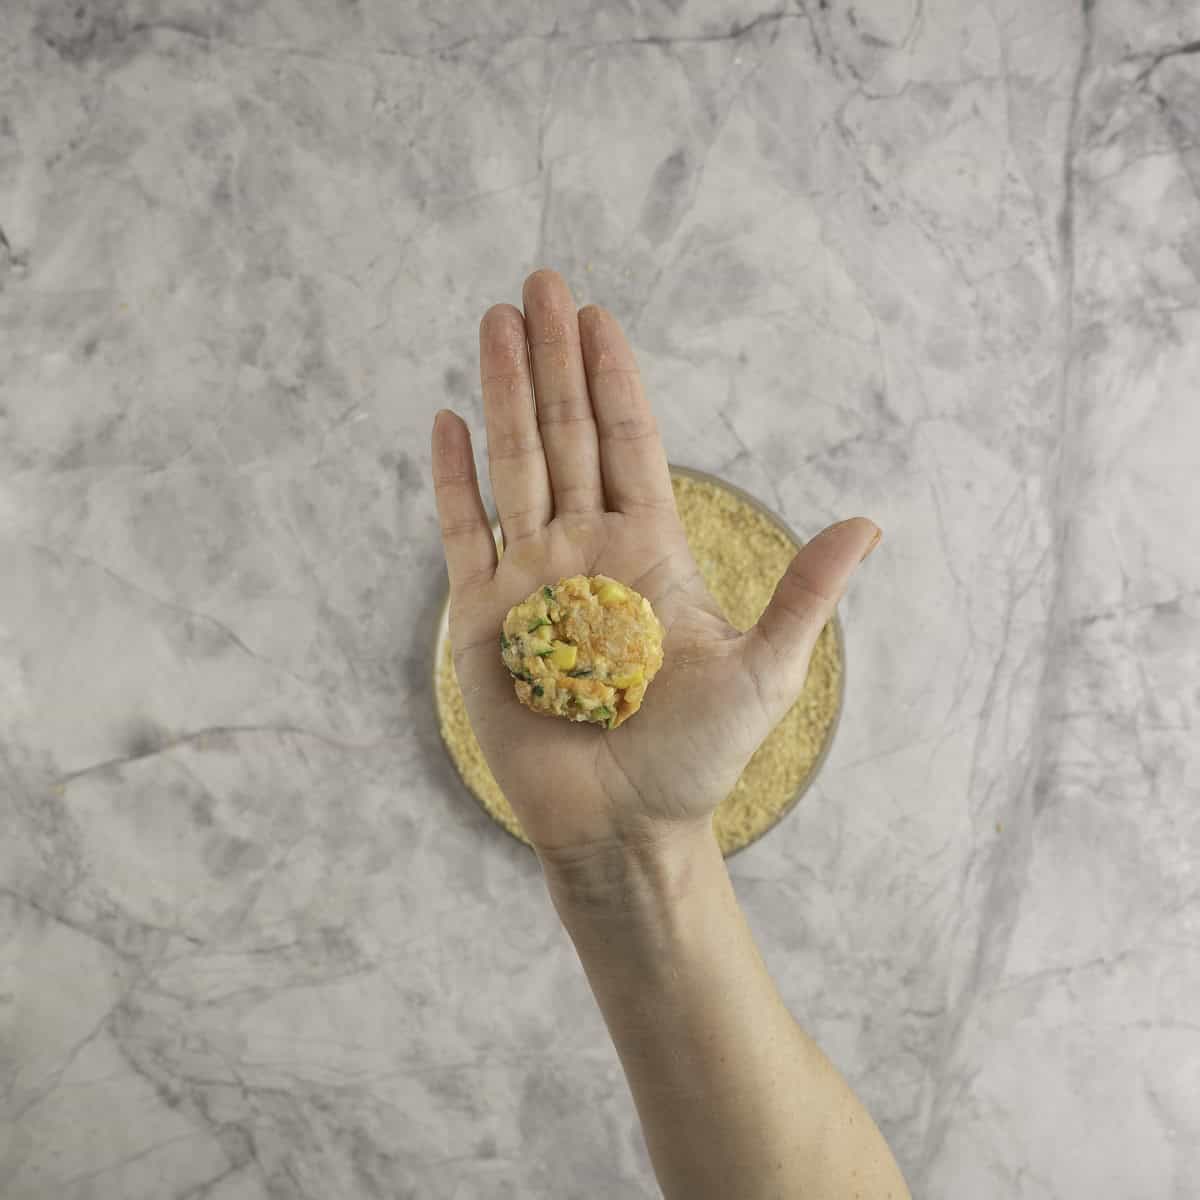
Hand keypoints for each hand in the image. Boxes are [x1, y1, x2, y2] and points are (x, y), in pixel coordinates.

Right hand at [431, 269, 879, 866]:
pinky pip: (463, 533)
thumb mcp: (763, 672)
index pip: (629, 443)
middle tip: (540, 283)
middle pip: (567, 434)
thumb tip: (870, 524)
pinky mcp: (483, 617)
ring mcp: (531, 578)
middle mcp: (587, 549)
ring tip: (493, 323)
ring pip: (514, 466)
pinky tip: (448, 422)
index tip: (599, 316)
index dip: (614, 378)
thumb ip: (805, 596)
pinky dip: (453, 480)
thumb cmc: (695, 757)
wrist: (624, 825)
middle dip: (553, 359)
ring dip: (504, 395)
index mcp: (650, 550)